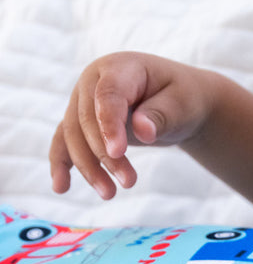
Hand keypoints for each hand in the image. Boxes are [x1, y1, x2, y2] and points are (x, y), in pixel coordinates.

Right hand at [50, 51, 213, 199]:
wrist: (177, 103)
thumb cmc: (181, 99)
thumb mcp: (181, 105)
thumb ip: (160, 115)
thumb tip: (142, 131)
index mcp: (119, 68)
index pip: (108, 95)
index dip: (110, 124)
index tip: (118, 152)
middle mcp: (93, 81)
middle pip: (87, 119)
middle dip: (104, 155)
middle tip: (129, 183)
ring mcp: (83, 100)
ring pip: (73, 135)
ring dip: (88, 167)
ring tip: (109, 195)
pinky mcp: (82, 122)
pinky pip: (65, 141)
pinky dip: (61, 164)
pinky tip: (61, 187)